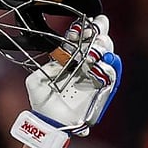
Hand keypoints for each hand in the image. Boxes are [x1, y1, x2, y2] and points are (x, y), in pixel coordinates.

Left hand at [10, 15, 121, 147]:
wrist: (50, 121)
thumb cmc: (42, 100)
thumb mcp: (36, 80)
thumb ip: (46, 67)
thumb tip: (60, 58)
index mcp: (68, 60)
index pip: (78, 40)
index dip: (80, 31)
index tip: (78, 26)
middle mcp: (83, 64)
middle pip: (96, 43)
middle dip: (97, 32)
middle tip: (96, 28)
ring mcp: (93, 75)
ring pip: (106, 55)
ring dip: (103, 48)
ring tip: (96, 47)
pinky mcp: (101, 88)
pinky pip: (110, 75)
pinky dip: (107, 67)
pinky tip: (100, 64)